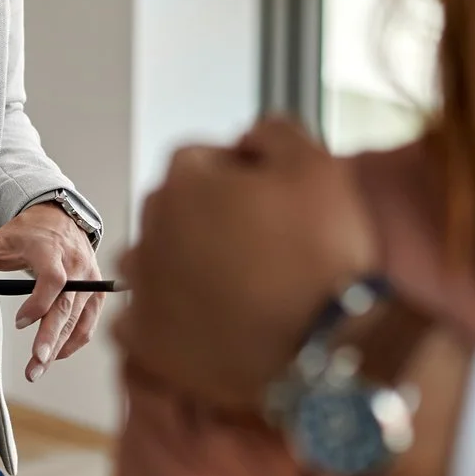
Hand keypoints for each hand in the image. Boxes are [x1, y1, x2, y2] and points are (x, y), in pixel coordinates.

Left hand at [0, 202, 102, 380]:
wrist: (60, 216)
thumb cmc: (27, 233)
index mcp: (49, 250)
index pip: (53, 277)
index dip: (39, 301)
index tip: (20, 321)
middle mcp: (74, 264)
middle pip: (67, 305)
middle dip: (52, 336)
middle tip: (37, 363)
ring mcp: (89, 278)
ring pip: (79, 317)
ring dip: (61, 346)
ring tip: (40, 368)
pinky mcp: (96, 290)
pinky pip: (89, 321)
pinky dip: (75, 340)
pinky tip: (57, 354)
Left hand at [115, 116, 376, 410]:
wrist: (329, 342)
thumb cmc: (324, 257)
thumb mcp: (315, 164)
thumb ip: (273, 133)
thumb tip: (250, 139)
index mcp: (184, 182)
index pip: (199, 160)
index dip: (238, 177)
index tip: (265, 202)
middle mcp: (151, 231)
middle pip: (173, 210)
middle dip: (208, 219)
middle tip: (260, 247)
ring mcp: (145, 289)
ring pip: (156, 262)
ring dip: (185, 267)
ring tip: (238, 288)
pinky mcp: (148, 342)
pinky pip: (145, 318)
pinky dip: (171, 318)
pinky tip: (212, 322)